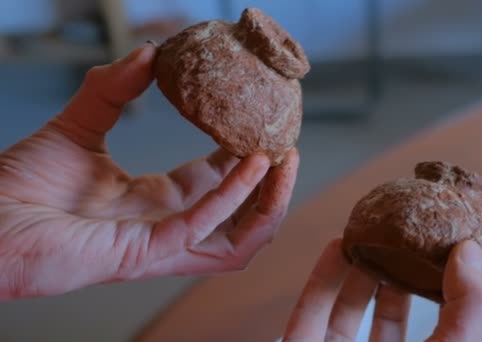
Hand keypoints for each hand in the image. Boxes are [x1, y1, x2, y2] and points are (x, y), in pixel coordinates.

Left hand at [0, 43, 298, 299]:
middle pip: (243, 219)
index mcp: (157, 202)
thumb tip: (149, 51)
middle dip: (274, 187)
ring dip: (270, 201)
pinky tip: (252, 163)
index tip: (265, 127)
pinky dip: (235, 197)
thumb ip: (114, 88)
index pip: (219, 184)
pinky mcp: (146, 252)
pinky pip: (204, 226)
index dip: (249, 160)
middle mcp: (168, 226)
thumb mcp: (78, 125)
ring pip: (239, 237)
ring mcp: (161, 244)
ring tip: (285, 159)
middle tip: (288, 147)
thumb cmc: (20, 185)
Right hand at [283, 239, 481, 340]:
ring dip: (359, 268)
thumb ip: (467, 313)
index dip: (447, 286)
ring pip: (348, 312)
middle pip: (391, 315)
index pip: (441, 326)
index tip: (451, 245)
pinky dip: (322, 277)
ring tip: (371, 233)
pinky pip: (310, 312)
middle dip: (398, 270)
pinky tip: (336, 246)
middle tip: (404, 234)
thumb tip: (470, 254)